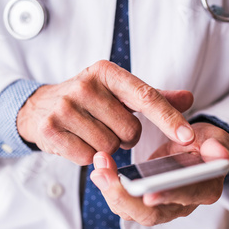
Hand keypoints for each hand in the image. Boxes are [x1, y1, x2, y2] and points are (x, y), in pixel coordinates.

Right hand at [17, 60, 194, 164]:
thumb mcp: (117, 92)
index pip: (146, 96)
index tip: (188, 136)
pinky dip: (87, 156)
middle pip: (130, 130)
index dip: (169, 118)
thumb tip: (188, 99)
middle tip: (108, 126)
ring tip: (92, 133)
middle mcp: (85, 86)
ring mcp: (65, 107)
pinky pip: (87, 157)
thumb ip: (152, 97)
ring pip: (109, 147)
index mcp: (105, 72)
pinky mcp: (51, 129)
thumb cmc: (86, 101)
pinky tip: (78, 141)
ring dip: (106, 148)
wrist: (39, 108)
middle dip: (125, 137)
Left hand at [90, 122, 228, 225]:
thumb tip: (219, 154)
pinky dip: (110, 189)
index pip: (186, 197)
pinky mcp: (144, 203)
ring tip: (98, 170)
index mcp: (204, 189)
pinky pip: (124, 204)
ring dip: (112, 193)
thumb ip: (216, 144)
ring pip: (133, 212)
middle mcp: (182, 205)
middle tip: (104, 176)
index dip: (168, 196)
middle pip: (152, 214)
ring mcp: (161, 207)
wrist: (192, 149)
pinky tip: (99, 171)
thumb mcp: (213, 137)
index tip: (148, 194)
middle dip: (125, 197)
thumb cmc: (203, 143)